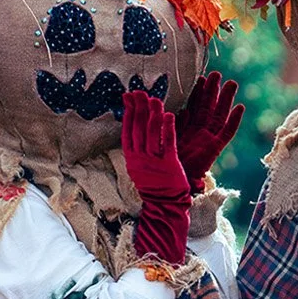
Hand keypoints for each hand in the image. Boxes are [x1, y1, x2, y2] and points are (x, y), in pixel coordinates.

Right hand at [122, 91, 191, 262]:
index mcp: (132, 159)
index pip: (127, 131)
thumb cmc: (154, 185)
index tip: (129, 97)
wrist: (164, 206)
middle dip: (139, 108)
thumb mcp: (140, 167)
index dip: (128, 113)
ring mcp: (154, 162)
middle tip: (140, 92)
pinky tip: (169, 115)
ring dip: (153, 115)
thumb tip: (135, 129)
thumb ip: (138, 149)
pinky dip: (168, 129)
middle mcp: (140, 159)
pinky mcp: (169, 165)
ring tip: (155, 100)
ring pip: (152, 134)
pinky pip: (168, 144)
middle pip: (138, 129)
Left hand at [172, 72, 244, 192]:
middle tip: (217, 73)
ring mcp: (209, 140)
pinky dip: (234, 120)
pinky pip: (227, 133)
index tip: (200, 78)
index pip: (194, 107)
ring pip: (219, 115)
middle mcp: (199, 132)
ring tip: (231, 83)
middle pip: (209, 107)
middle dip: (212, 91)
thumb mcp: (164, 139)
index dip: (197, 93)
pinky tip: (240, 108)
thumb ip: (167, 125)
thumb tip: (164, 107)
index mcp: (187, 129)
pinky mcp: (215, 149)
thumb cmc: (165, 165)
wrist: (170, 187)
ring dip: (226, 99)